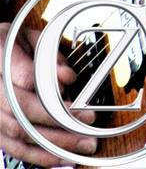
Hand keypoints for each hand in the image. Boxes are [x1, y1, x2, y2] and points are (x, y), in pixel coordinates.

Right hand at [0, 21, 96, 167]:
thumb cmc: (7, 43)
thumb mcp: (28, 36)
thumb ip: (48, 53)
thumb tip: (67, 77)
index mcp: (0, 58)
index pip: (26, 79)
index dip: (53, 90)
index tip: (76, 96)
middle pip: (24, 113)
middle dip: (60, 123)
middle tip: (88, 124)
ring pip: (20, 134)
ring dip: (54, 144)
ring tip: (82, 145)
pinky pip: (14, 148)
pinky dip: (38, 156)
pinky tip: (60, 157)